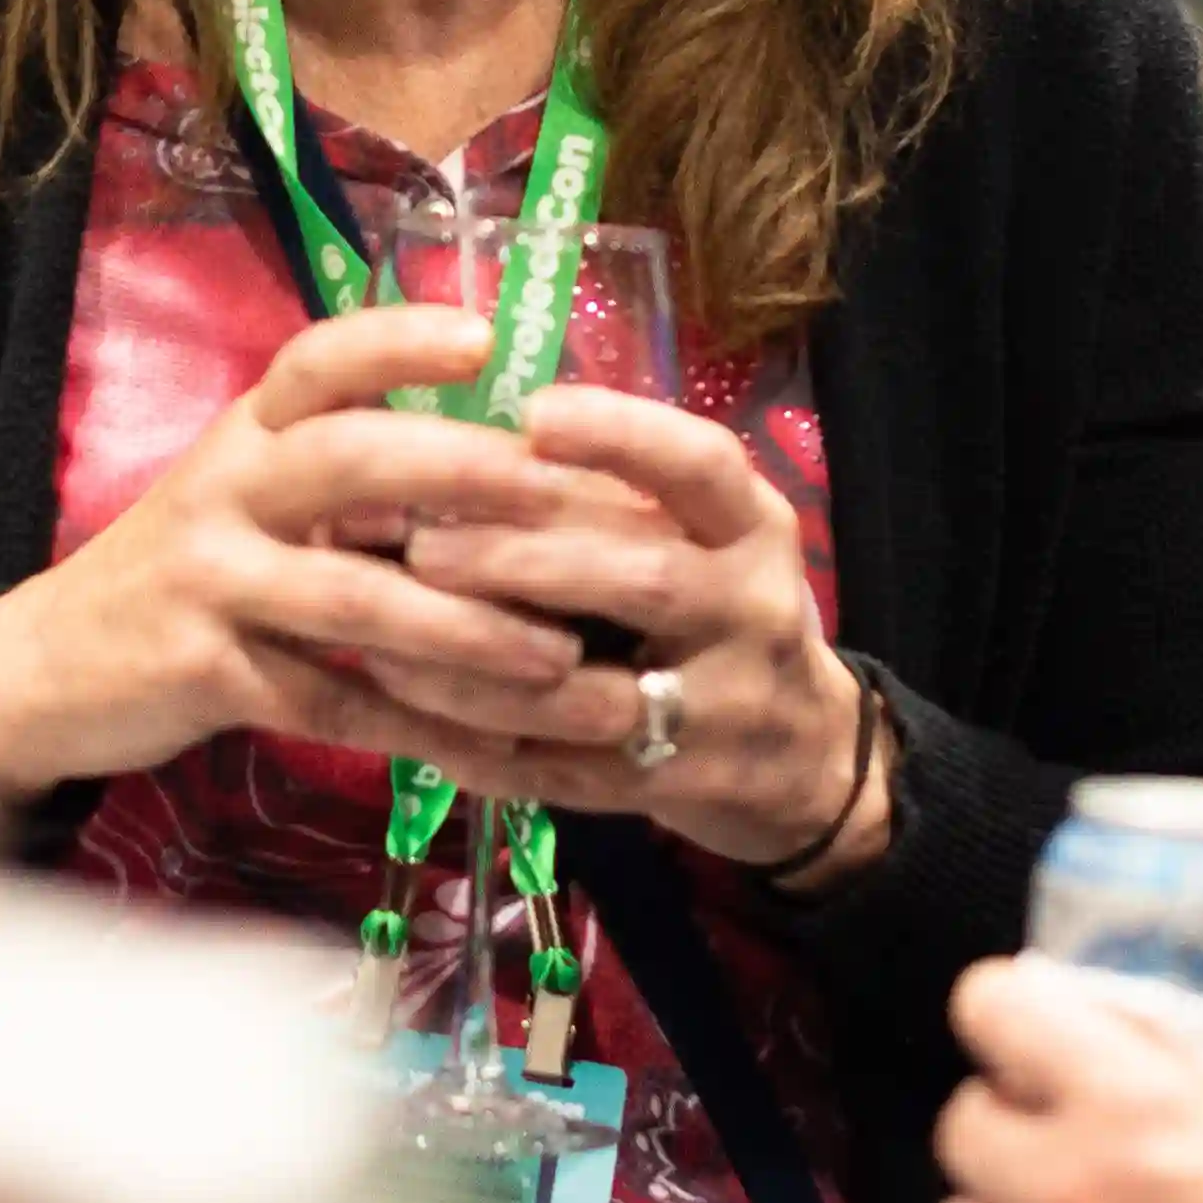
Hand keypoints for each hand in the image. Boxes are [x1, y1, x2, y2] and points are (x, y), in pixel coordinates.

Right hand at [0, 301, 657, 794]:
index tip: (485, 337)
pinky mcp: (205, 673)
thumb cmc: (190, 570)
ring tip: (559, 654)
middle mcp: (226, 489)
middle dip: (457, 472)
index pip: (319, 360)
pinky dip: (421, 732)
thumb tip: (511, 461)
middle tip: (555, 493)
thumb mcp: (249, 495)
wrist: (47, 666)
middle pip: (346, 459)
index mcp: (248, 433)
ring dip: (465, 629)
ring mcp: (210, 581)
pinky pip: (333, 703)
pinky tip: (496, 754)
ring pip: (353, 599)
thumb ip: (350, 474)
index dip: (398, 340)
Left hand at [384, 382, 877, 876]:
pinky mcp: (676, 787)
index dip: (619, 434)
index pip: (702, 464)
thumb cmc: (723, 614)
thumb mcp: (708, 541)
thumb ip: (614, 501)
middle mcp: (752, 609)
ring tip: (393, 642)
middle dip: (522, 560)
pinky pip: (565, 771)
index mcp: (755, 528)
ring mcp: (722, 708)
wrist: (809, 756)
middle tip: (420, 545)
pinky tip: (413, 721)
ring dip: (482, 667)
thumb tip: (460, 449)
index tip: (531, 415)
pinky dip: (484, 747)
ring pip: (592, 691)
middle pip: (640, 578)